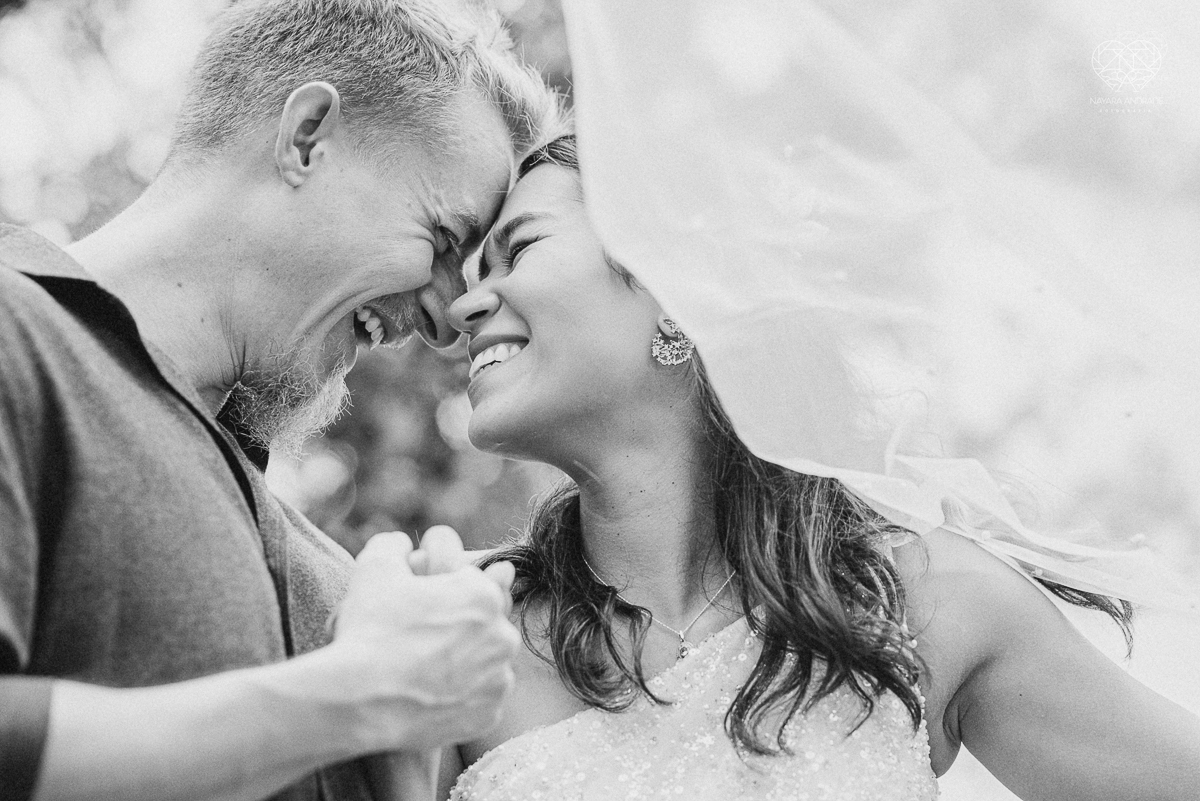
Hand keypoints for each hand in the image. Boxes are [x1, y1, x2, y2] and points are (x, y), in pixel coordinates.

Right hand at [328, 529, 519, 749]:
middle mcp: (503, 634)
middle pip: (481, 622)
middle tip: (421, 634)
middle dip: (458, 622)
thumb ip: (392, 544)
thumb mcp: (373, 568)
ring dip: (465, 658)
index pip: (466, 580)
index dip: (439, 584)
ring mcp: (499, 678)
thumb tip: (401, 542)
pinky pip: (481, 699)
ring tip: (426, 664)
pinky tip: (433, 692)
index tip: (418, 598)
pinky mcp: (490, 714)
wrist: (360, 700)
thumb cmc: (368, 629)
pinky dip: (463, 696)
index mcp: (483, 593)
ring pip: (485, 660)